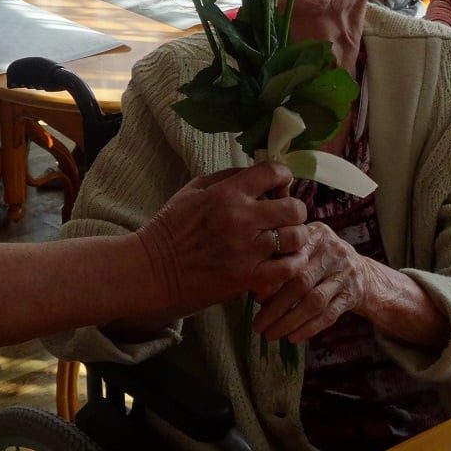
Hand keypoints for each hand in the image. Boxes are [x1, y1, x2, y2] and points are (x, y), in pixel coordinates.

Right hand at [136, 162, 307, 310]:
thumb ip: (228, 177)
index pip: (274, 172)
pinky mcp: (248, 278)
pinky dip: (292, 263)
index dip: (283, 176)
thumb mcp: (194, 189)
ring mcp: (248, 251)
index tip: (278, 184)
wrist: (154, 268)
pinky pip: (288, 269)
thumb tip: (258, 174)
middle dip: (293, 208)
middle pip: (294, 207)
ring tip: (283, 239)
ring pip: (296, 237)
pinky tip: (284, 260)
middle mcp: (242, 219)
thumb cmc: (172, 227)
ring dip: (294, 236)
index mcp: (228, 193)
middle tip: (283, 215)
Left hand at [249, 220, 377, 343]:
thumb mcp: (309, 246)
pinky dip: (309, 328)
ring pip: (314, 302)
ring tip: (270, 335)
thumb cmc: (323, 260)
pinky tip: (292, 338)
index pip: (292, 257)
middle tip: (257, 324)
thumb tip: (252, 283)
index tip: (255, 298)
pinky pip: (329, 316)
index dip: (272, 279)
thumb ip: (286, 255)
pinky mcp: (353, 296)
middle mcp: (334, 252)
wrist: (365, 274)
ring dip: (289, 321)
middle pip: (301, 282)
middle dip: (276, 307)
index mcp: (318, 234)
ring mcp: (346, 274)